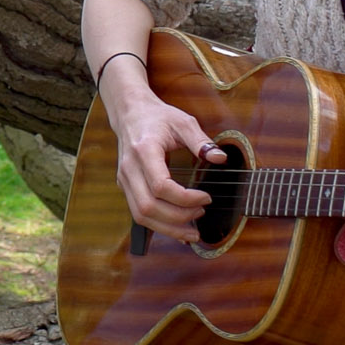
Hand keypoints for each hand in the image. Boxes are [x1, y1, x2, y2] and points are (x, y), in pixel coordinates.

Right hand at [94, 57, 224, 243]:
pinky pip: (139, 213)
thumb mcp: (183, 122)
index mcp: (144, 151)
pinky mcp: (125, 187)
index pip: (161, 186)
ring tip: (192, 230)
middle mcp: (130, 169)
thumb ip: (201, 141)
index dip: (185, 198)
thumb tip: (219, 158)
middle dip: (178, 218)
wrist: (130, 113)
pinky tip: (178, 229)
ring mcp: (124, 180)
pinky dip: (158, 226)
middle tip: (201, 213)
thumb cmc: (156, 117)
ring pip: (141, 215)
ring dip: (168, 228)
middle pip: (148, 206)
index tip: (206, 197)